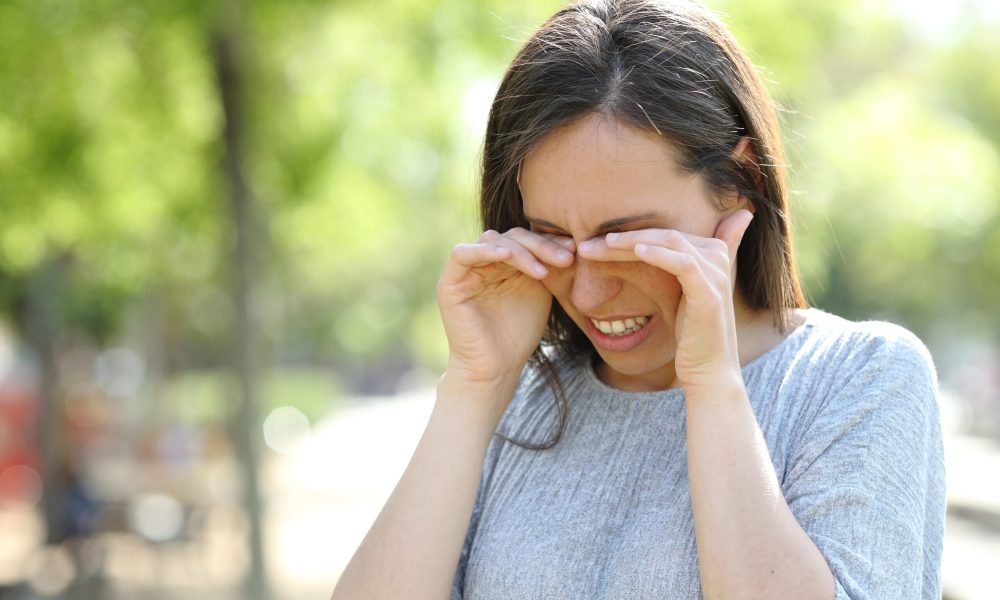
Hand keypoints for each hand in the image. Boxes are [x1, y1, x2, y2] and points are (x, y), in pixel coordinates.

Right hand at [437, 227, 574, 384]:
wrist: (496, 368)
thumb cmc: (518, 334)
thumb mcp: (541, 292)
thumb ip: (546, 265)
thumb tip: (572, 240)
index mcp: (505, 262)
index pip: (527, 239)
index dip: (550, 241)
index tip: (576, 249)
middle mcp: (485, 261)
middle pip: (512, 236)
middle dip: (540, 246)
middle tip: (566, 258)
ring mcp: (466, 270)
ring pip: (492, 240)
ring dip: (520, 251)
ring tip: (543, 270)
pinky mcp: (450, 282)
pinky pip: (461, 254)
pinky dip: (484, 251)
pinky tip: (507, 256)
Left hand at [576, 209, 753, 388]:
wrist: (708, 370)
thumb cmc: (690, 334)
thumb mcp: (681, 294)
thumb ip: (676, 266)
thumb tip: (662, 251)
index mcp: (712, 253)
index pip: (664, 233)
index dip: (630, 232)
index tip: (594, 242)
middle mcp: (718, 257)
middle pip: (665, 234)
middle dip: (624, 236)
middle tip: (586, 244)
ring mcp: (715, 275)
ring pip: (670, 242)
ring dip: (632, 241)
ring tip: (602, 244)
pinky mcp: (709, 294)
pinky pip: (683, 264)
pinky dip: (659, 254)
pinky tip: (636, 252)